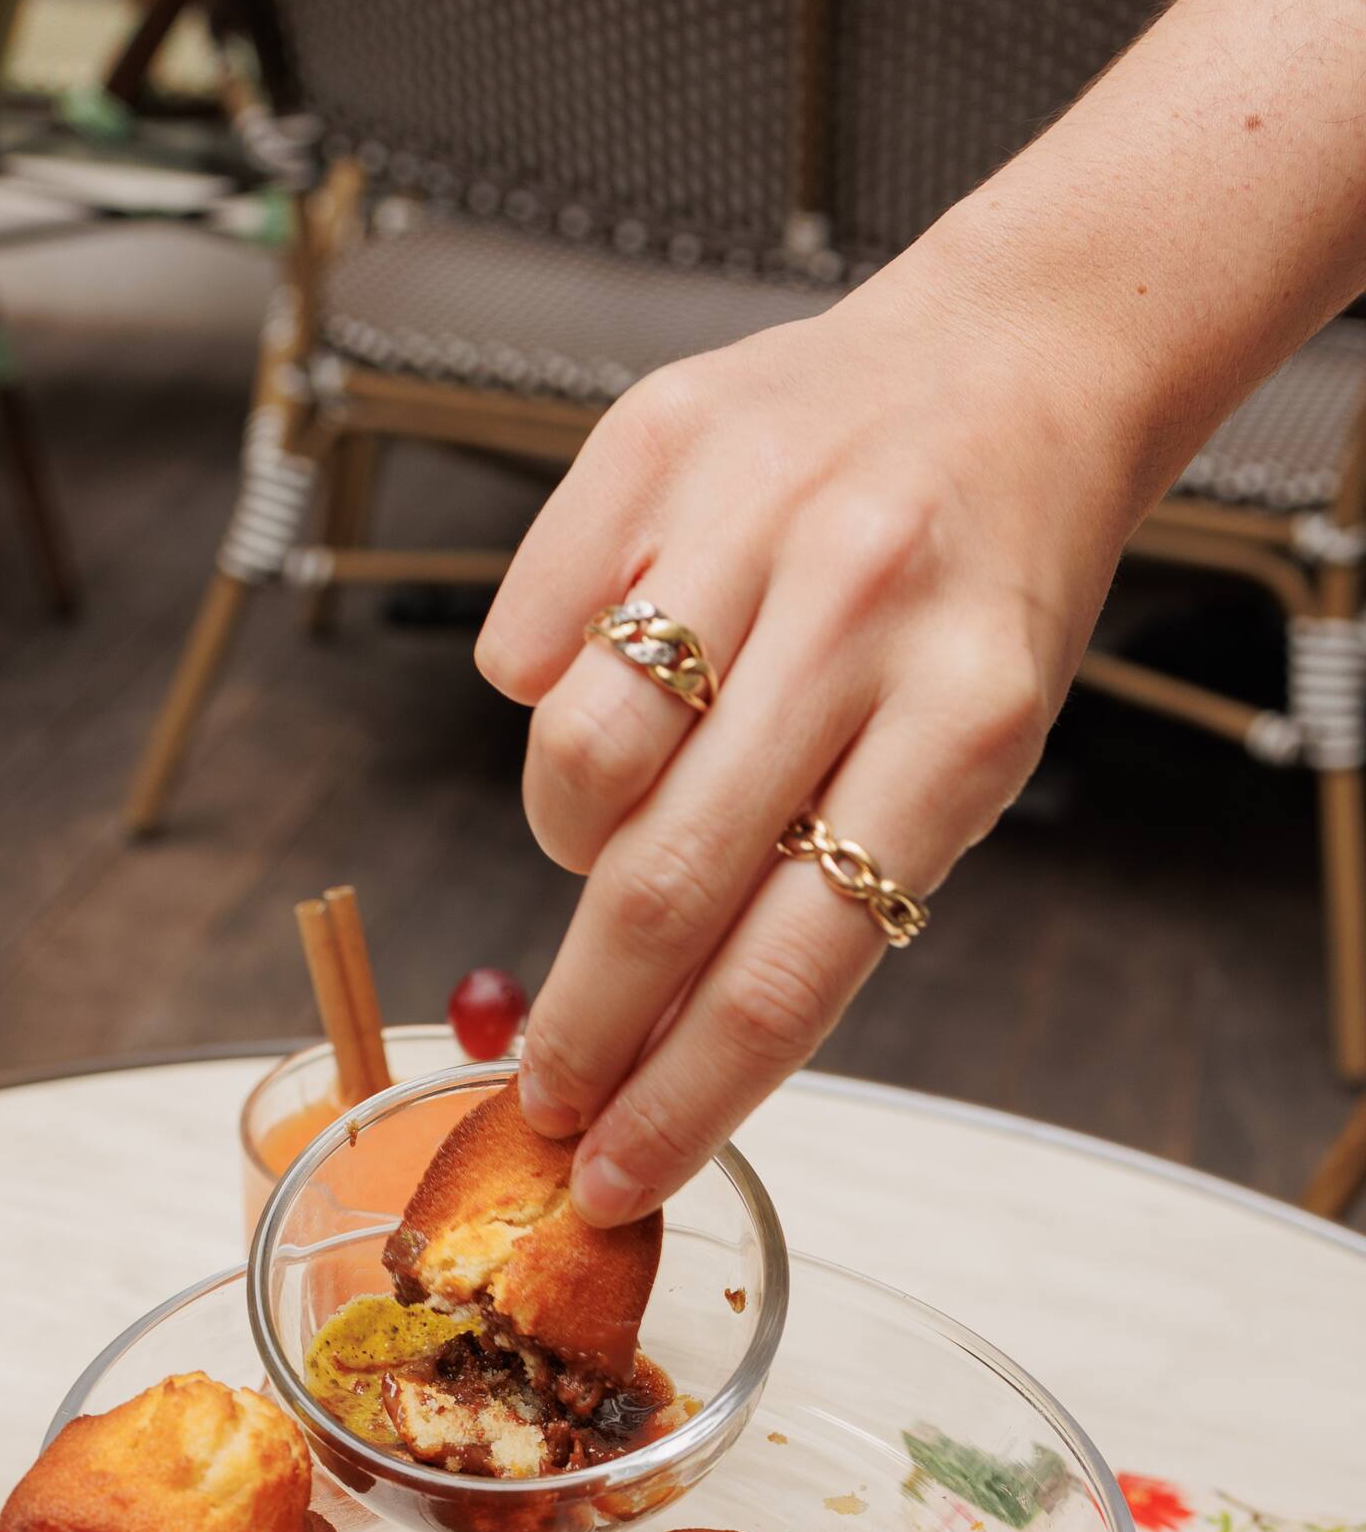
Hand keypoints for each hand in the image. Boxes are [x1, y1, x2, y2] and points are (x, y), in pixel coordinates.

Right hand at [475, 257, 1139, 1224]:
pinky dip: (543, 689)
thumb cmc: (981, 582)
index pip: (792, 966)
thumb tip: (668, 1034)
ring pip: (571, 756)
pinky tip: (614, 669)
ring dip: (568, 834)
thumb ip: (832, 876)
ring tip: (611, 818)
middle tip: (540, 1087)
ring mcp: (745, 512)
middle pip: (660, 883)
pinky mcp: (647, 440)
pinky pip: (524, 637)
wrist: (1008, 362)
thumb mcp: (973, 743)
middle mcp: (856, 609)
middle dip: (580, 1022)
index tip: (612, 1169)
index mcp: (966, 717)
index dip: (683, 1096)